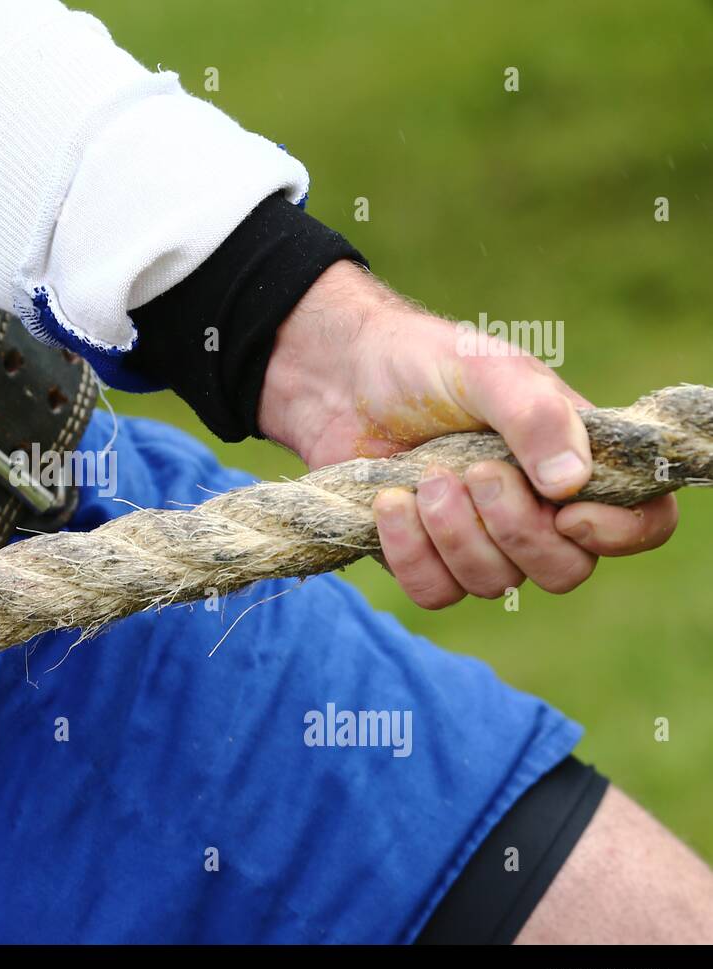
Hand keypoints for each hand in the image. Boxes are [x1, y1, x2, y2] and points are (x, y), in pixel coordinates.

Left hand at [257, 260, 677, 608]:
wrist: (339, 379)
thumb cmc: (423, 364)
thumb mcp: (485, 370)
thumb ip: (534, 415)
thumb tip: (572, 482)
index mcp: (574, 461)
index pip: (640, 523)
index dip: (620, 534)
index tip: (569, 512)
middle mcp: (536, 509)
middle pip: (564, 570)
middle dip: (516, 529)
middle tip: (474, 471)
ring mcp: (479, 538)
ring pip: (494, 583)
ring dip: (455, 534)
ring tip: (424, 477)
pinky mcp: (423, 557)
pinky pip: (435, 592)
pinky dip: (411, 553)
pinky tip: (390, 504)